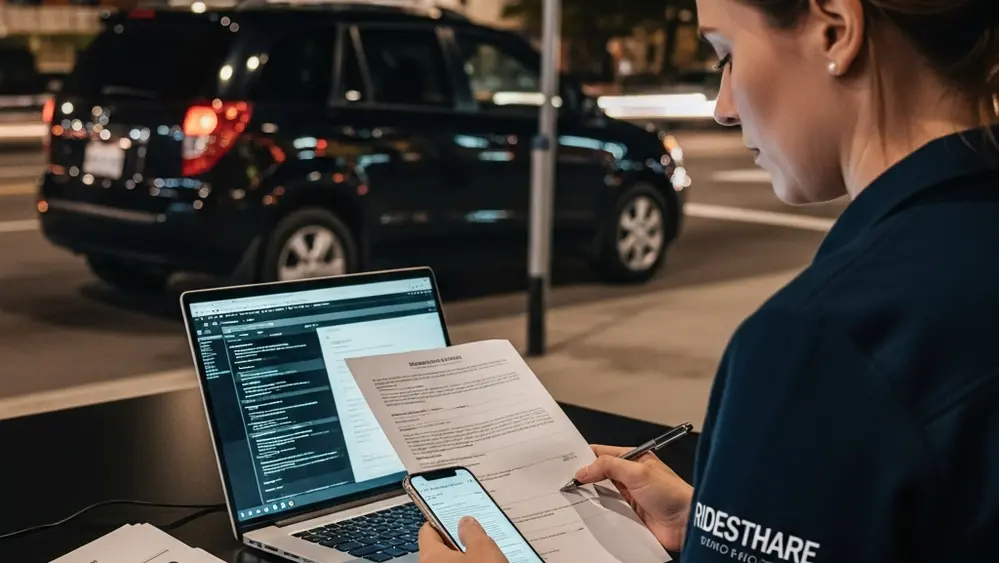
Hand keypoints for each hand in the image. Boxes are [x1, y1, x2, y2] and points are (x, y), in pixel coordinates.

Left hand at [418, 516, 508, 562]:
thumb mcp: (484, 550)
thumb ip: (473, 532)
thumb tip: (465, 521)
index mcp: (431, 556)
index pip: (428, 530)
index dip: (441, 520)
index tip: (455, 515)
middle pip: (439, 547)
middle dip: (457, 539)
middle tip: (476, 534)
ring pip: (450, 560)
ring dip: (465, 555)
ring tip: (485, 552)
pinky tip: (485, 562)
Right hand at [574, 445, 693, 551]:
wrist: (687, 523)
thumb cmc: (670, 492)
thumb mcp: (637, 472)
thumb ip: (609, 467)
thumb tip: (583, 470)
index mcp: (632, 459)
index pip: (602, 453)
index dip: (583, 456)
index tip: (564, 461)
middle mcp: (629, 477)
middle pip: (599, 474)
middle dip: (583, 478)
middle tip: (563, 481)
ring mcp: (628, 496)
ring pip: (601, 493)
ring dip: (589, 496)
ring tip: (569, 497)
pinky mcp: (628, 515)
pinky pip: (607, 511)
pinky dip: (597, 511)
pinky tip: (584, 512)